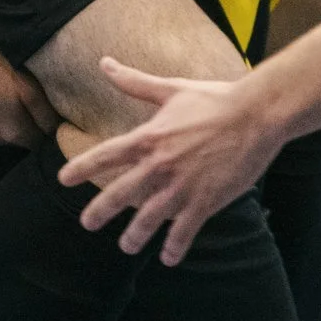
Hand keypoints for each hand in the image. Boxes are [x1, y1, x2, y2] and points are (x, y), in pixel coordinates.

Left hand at [60, 60, 278, 262]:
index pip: (106, 155)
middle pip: (120, 195)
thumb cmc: (216, 98)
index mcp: (150, 137)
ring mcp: (182, 187)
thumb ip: (136, 82)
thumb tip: (105, 63)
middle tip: (87, 224)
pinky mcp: (205, 201)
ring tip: (127, 245)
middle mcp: (160, 165)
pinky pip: (184, 231)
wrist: (257, 114)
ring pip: (148, 220)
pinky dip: (174, 247)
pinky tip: (169, 257)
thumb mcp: (172, 88)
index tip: (63, 180)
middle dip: (99, 212)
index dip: (81, 168)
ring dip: (134, 237)